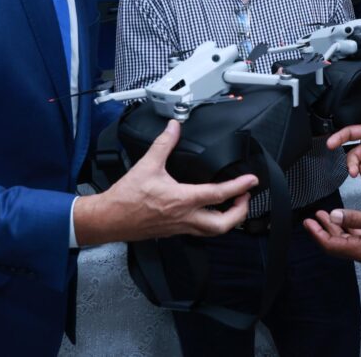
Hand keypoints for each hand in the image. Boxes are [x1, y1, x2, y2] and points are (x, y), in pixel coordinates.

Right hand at [74, 120, 256, 244]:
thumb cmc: (126, 197)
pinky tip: (208, 213)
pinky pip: (198, 231)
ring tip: (232, 206)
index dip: (239, 187)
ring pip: (212, 232)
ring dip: (227, 220)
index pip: (218, 194)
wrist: (109, 218)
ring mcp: (180, 227)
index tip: (251, 181)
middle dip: (239, 212)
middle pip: (222, 225)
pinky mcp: (173, 231)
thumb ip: (164, 144)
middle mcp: (184, 217)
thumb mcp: (147, 165)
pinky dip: (210, 223)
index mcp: (182, 200)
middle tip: (244, 198)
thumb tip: (173, 128)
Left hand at [303, 208, 360, 261]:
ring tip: (323, 214)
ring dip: (333, 226)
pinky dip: (345, 227)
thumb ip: (353, 218)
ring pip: (344, 239)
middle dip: (322, 229)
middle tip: (311, 218)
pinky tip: (343, 218)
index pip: (330, 244)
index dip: (317, 234)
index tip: (308, 223)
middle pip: (335, 243)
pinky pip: (354, 236)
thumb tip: (333, 216)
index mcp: (359, 249)